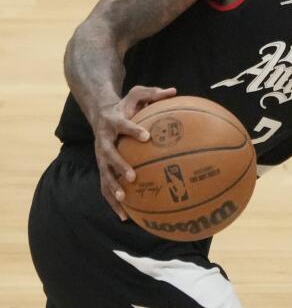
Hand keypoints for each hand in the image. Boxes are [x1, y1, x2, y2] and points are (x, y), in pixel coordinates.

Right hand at [92, 85, 176, 220]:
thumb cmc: (124, 105)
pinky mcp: (102, 168)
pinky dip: (114, 202)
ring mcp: (100, 156)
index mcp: (113, 122)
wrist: (100, 113)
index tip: (147, 136)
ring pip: (104, 174)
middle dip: (119, 166)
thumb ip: (153, 93)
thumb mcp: (136, 94)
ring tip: (124, 201)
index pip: (122, 125)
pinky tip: (125, 217)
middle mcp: (103, 140)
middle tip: (133, 177)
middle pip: (108, 155)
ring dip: (112, 188)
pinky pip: (106, 186)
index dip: (133, 130)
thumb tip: (174, 91)